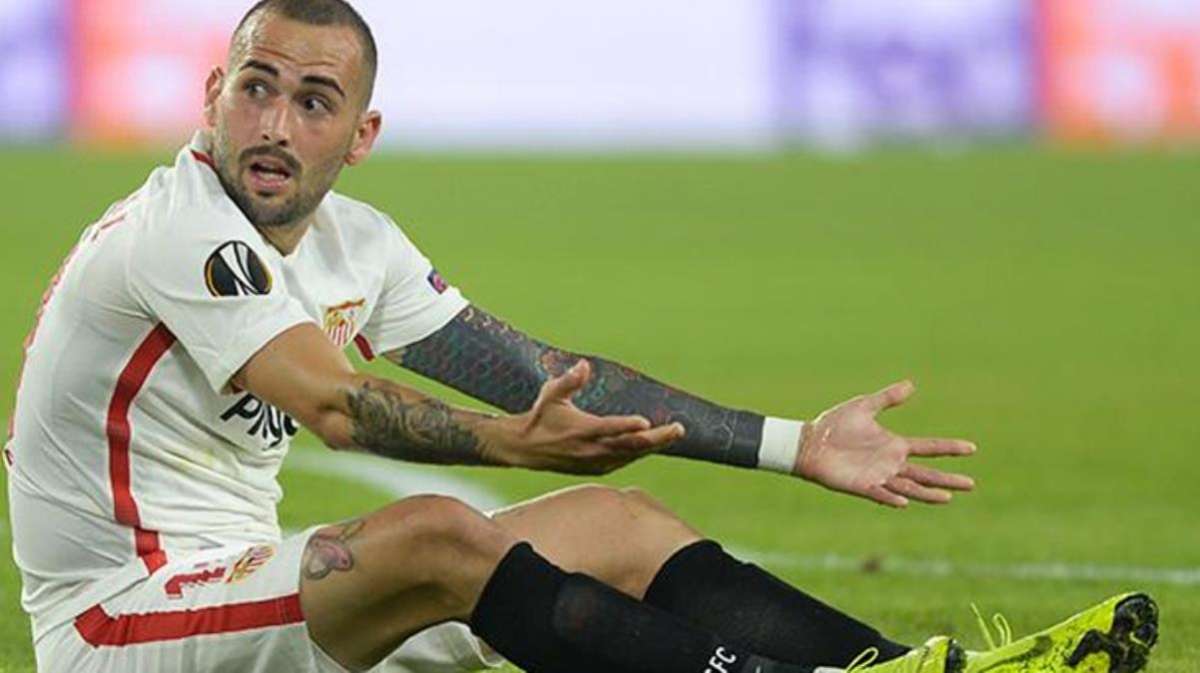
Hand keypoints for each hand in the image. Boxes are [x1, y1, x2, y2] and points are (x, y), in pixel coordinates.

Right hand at [488, 360, 685, 474]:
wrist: (525, 449)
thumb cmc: (541, 416)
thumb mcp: (550, 395)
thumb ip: (568, 381)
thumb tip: (584, 365)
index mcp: (580, 430)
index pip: (607, 428)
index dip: (626, 426)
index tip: (646, 421)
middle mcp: (590, 449)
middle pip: (629, 446)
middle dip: (656, 438)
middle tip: (679, 428)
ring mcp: (595, 462)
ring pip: (631, 455)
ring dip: (654, 445)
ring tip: (675, 433)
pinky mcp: (597, 468)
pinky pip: (625, 461)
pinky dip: (641, 452)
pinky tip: (655, 443)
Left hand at [795, 380, 975, 506]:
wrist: (809, 442)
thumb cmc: (834, 425)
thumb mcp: (864, 406)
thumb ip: (887, 398)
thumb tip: (912, 384)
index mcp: (894, 445)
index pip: (929, 447)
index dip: (949, 447)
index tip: (972, 448)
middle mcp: (890, 463)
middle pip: (926, 473)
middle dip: (948, 479)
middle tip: (971, 484)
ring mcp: (878, 476)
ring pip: (909, 487)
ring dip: (927, 493)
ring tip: (947, 497)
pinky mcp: (861, 486)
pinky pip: (880, 494)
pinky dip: (892, 497)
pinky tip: (904, 501)